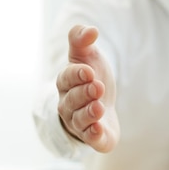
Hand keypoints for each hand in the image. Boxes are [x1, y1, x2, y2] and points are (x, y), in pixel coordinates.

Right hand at [56, 25, 119, 152]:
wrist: (101, 104)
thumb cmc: (91, 77)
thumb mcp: (87, 56)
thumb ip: (82, 40)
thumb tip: (91, 30)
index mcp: (66, 83)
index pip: (67, 78)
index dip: (77, 75)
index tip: (89, 71)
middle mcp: (69, 105)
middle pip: (72, 101)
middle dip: (84, 94)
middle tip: (98, 87)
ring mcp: (80, 123)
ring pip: (80, 120)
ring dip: (89, 114)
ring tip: (99, 107)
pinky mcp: (95, 137)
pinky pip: (91, 139)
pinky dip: (94, 136)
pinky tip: (99, 130)